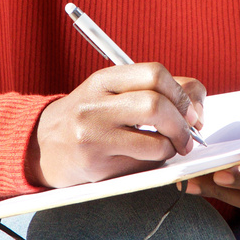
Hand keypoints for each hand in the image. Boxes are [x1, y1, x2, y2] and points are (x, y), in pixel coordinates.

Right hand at [28, 63, 206, 188]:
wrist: (41, 145)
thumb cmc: (88, 115)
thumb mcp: (112, 91)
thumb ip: (153, 88)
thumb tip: (197, 104)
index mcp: (103, 80)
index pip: (154, 74)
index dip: (182, 92)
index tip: (191, 108)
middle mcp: (95, 105)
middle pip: (156, 105)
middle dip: (182, 122)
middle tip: (190, 133)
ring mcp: (94, 137)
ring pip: (155, 141)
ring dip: (173, 146)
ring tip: (172, 147)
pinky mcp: (96, 166)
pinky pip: (142, 164)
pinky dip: (156, 161)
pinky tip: (150, 158)